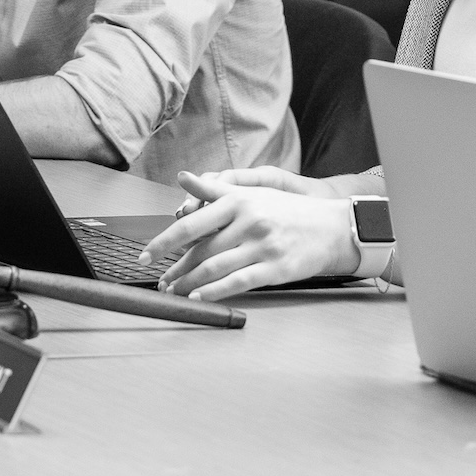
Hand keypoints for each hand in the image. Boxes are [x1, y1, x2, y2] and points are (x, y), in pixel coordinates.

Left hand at [143, 168, 359, 299]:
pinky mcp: (275, 267)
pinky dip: (214, 292)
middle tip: (161, 281)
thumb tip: (182, 178)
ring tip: (176, 292)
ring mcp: (262, 246)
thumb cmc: (288, 211)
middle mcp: (248, 221)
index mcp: (237, 201)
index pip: (190, 224)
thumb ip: (213, 190)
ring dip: (189, 284)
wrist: (331, 228)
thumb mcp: (252, 192)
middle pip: (200, 251)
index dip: (162, 243)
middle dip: (176, 270)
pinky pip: (237, 283)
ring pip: (215, 269)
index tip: (145, 256)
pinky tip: (199, 298)